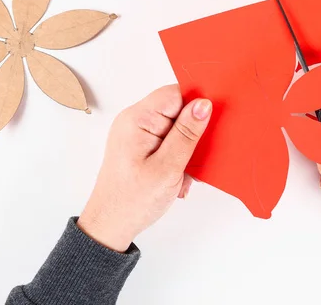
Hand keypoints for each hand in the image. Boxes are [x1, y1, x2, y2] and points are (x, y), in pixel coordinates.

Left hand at [77, 85, 211, 251]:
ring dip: (185, 151)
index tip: (210, 125)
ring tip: (181, 175)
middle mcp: (134, 121)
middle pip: (177, 110)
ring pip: (176, 128)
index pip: (175, 94)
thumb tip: (203, 104)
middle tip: (192, 160)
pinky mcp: (141, 146)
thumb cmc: (132, 201)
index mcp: (137, 119)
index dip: (195, 106)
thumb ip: (186, 134)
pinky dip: (177, 159)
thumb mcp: (167, 168)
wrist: (110, 226)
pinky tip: (176, 179)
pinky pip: (168, 142)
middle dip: (191, 135)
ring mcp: (137, 134)